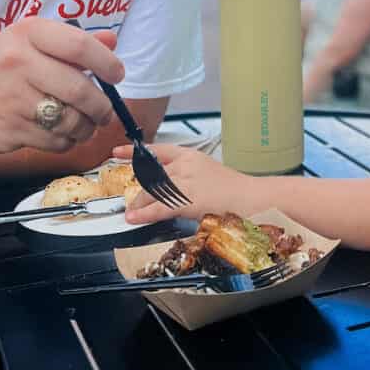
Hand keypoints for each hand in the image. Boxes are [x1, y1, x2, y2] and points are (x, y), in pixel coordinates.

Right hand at [0, 19, 124, 154]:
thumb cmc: (1, 66)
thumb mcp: (29, 41)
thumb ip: (72, 42)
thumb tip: (111, 40)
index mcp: (28, 34)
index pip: (80, 46)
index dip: (107, 63)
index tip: (116, 75)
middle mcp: (19, 63)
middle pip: (79, 90)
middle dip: (102, 107)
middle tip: (106, 112)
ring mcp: (12, 99)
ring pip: (70, 121)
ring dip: (87, 128)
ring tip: (86, 125)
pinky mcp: (9, 130)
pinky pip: (54, 141)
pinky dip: (66, 141)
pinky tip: (62, 134)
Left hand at [116, 144, 261, 224]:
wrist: (253, 199)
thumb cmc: (235, 191)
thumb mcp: (208, 175)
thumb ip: (187, 178)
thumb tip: (168, 189)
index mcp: (191, 156)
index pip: (157, 151)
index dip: (134, 152)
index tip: (116, 152)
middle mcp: (185, 165)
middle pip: (151, 177)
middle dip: (138, 193)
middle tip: (131, 204)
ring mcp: (186, 181)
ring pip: (152, 193)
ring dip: (139, 205)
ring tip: (132, 214)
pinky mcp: (188, 200)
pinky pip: (159, 208)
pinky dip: (144, 214)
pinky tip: (134, 218)